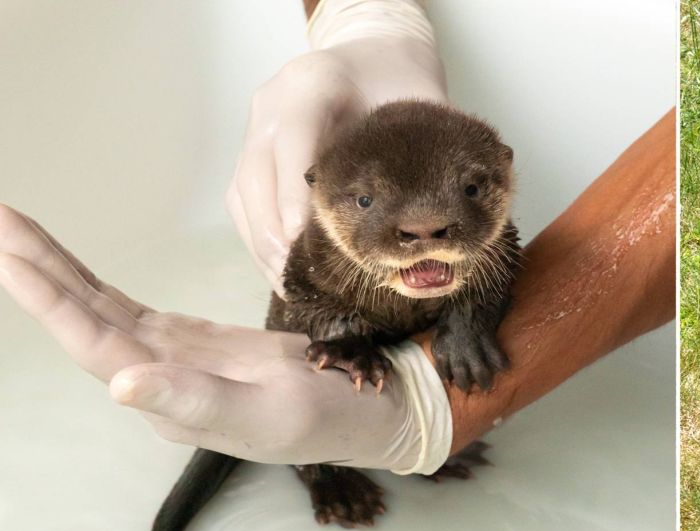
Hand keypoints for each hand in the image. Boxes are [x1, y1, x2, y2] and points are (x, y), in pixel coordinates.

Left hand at [0, 204, 449, 472]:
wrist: (367, 410)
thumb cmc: (327, 416)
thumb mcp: (269, 414)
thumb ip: (196, 401)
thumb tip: (121, 385)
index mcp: (169, 396)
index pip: (94, 341)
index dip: (49, 300)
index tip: (7, 254)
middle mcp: (158, 376)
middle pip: (82, 318)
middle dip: (34, 269)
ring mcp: (171, 358)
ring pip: (98, 308)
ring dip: (54, 270)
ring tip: (12, 228)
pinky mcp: (191, 343)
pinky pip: (126, 307)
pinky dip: (91, 283)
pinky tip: (65, 266)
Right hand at [227, 0, 447, 296]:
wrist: (372, 58)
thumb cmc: (396, 80)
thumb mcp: (417, 100)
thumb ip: (423, 149)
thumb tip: (435, 219)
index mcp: (313, 82)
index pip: (293, 135)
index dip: (293, 189)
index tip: (300, 233)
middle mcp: (273, 104)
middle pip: (255, 172)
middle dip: (272, 228)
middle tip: (296, 272)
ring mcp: (258, 128)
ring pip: (242, 192)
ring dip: (262, 243)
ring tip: (289, 283)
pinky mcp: (254, 154)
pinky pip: (243, 201)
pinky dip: (260, 239)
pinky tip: (283, 271)